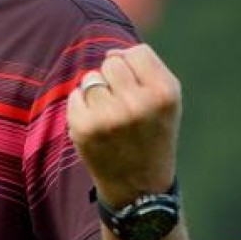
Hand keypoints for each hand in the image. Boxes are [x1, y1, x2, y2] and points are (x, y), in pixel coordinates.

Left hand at [67, 44, 180, 207]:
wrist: (140, 187)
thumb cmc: (152, 134)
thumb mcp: (165, 100)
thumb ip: (145, 67)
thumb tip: (110, 52)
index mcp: (165, 94)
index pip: (136, 52)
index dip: (133, 66)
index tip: (138, 88)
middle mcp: (139, 103)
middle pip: (111, 62)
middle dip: (113, 78)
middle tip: (123, 105)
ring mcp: (110, 116)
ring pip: (91, 78)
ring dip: (96, 92)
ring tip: (111, 117)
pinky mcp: (85, 128)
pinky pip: (75, 96)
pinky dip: (81, 107)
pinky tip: (97, 127)